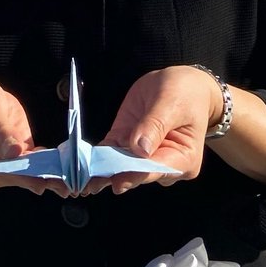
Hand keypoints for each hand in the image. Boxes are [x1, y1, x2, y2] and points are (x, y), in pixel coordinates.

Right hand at [0, 77, 65, 197]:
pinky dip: (38, 170)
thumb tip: (15, 154)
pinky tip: (58, 169)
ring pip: (14, 178)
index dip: (15, 176)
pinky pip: (20, 173)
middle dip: (34, 178)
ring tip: (65, 177)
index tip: (39, 181)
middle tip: (63, 183)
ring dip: (40, 176)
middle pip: (4, 178)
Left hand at [87, 65, 219, 195]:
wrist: (183, 83)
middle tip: (90, 183)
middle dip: (113, 176)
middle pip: (136, 172)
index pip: (157, 169)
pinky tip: (80, 165)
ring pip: (119, 166)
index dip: (135, 174)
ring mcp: (143, 155)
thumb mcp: (172, 102)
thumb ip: (156, 124)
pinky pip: (111, 152)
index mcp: (184, 159)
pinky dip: (95, 158)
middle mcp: (164, 164)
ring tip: (79, 181)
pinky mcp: (127, 143)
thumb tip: (139, 149)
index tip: (117, 180)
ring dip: (99, 172)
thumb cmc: (186, 92)